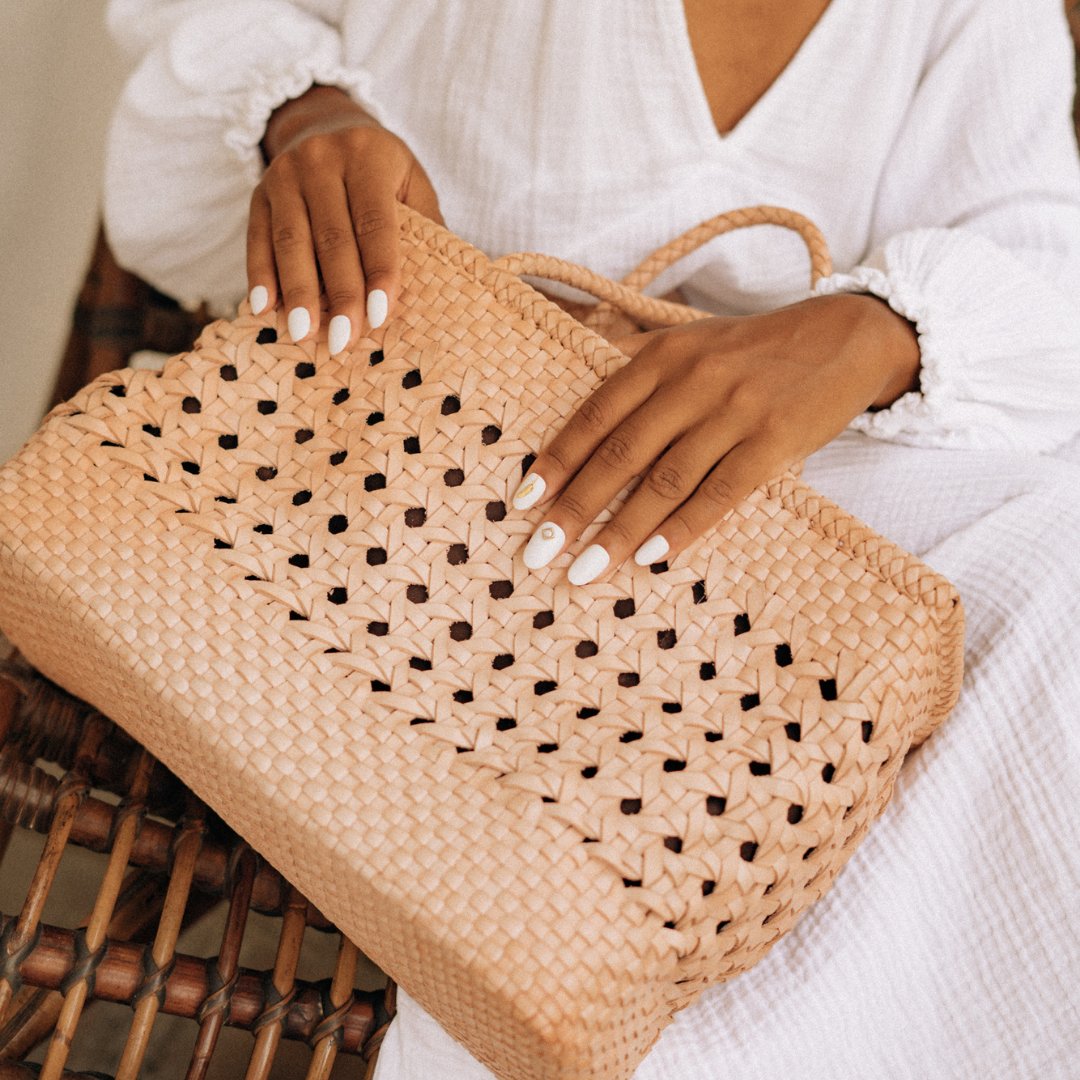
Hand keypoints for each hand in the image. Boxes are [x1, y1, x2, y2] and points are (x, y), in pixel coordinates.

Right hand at [248, 84, 443, 353]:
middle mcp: (321, 159)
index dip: (378, 270)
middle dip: (338, 293)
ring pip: (291, 240)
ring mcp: (285, 174)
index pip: (375, 222)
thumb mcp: (410, 182)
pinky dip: (260, 275)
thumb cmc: (381, 168)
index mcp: (368, 155)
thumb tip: (438, 287)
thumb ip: (424, 225)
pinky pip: (257, 238)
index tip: (380, 315)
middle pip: (331, 237)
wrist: (325, 122)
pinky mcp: (259, 192)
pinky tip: (264, 309)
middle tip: (343, 339)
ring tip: (303, 334)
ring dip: (297, 292)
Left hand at [510, 293, 920, 583]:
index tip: (522, 502)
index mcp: (663, 356)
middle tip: (539, 552)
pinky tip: (652, 557)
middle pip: (620, 453)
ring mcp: (734, 412)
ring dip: (620, 531)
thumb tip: (570, 382)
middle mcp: (693, 381)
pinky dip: (684, 528)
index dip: (557, 460)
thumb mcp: (689, 341)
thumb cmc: (753, 349)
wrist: (844, 336)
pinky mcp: (775, 441)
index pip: (596, 414)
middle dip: (574, 507)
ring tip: (585, 570)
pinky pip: (720, 493)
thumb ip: (633, 361)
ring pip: (665, 481)